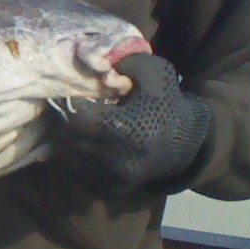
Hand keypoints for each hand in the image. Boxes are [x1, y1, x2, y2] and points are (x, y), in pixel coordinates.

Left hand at [58, 54, 210, 193]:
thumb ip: (127, 61)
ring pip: (66, 156)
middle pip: (67, 138)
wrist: (183, 144)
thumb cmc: (165, 103)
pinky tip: (88, 142)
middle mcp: (116, 162)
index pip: (75, 118)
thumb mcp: (154, 73)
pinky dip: (75, 156)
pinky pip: (74, 172)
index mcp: (127, 131)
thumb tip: (96, 58)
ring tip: (80, 124)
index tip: (76, 94)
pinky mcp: (106, 190)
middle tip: (73, 108)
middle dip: (66, 120)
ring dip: (67, 138)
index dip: (70, 103)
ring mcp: (110, 180)